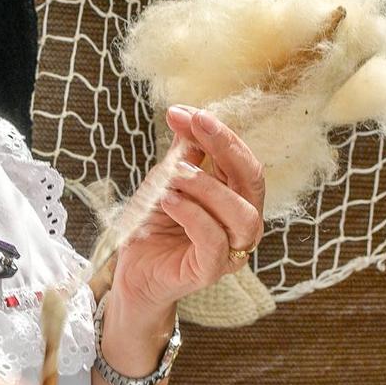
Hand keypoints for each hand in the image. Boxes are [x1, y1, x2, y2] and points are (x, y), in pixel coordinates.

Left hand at [112, 107, 265, 321]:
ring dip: (208, 186)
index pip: (241, 160)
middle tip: (197, 124)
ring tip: (175, 175)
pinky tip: (169, 200)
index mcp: (237, 197)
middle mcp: (242, 223)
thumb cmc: (155, 225)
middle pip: (252, 180)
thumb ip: (182, 153)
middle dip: (226, 147)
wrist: (133, 271)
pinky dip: (192, 215)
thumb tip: (185, 114)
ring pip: (241, 213)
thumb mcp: (168, 180)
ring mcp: (231, 249)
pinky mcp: (211, 270)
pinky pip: (214, 240)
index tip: (186, 113)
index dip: (219, 132)